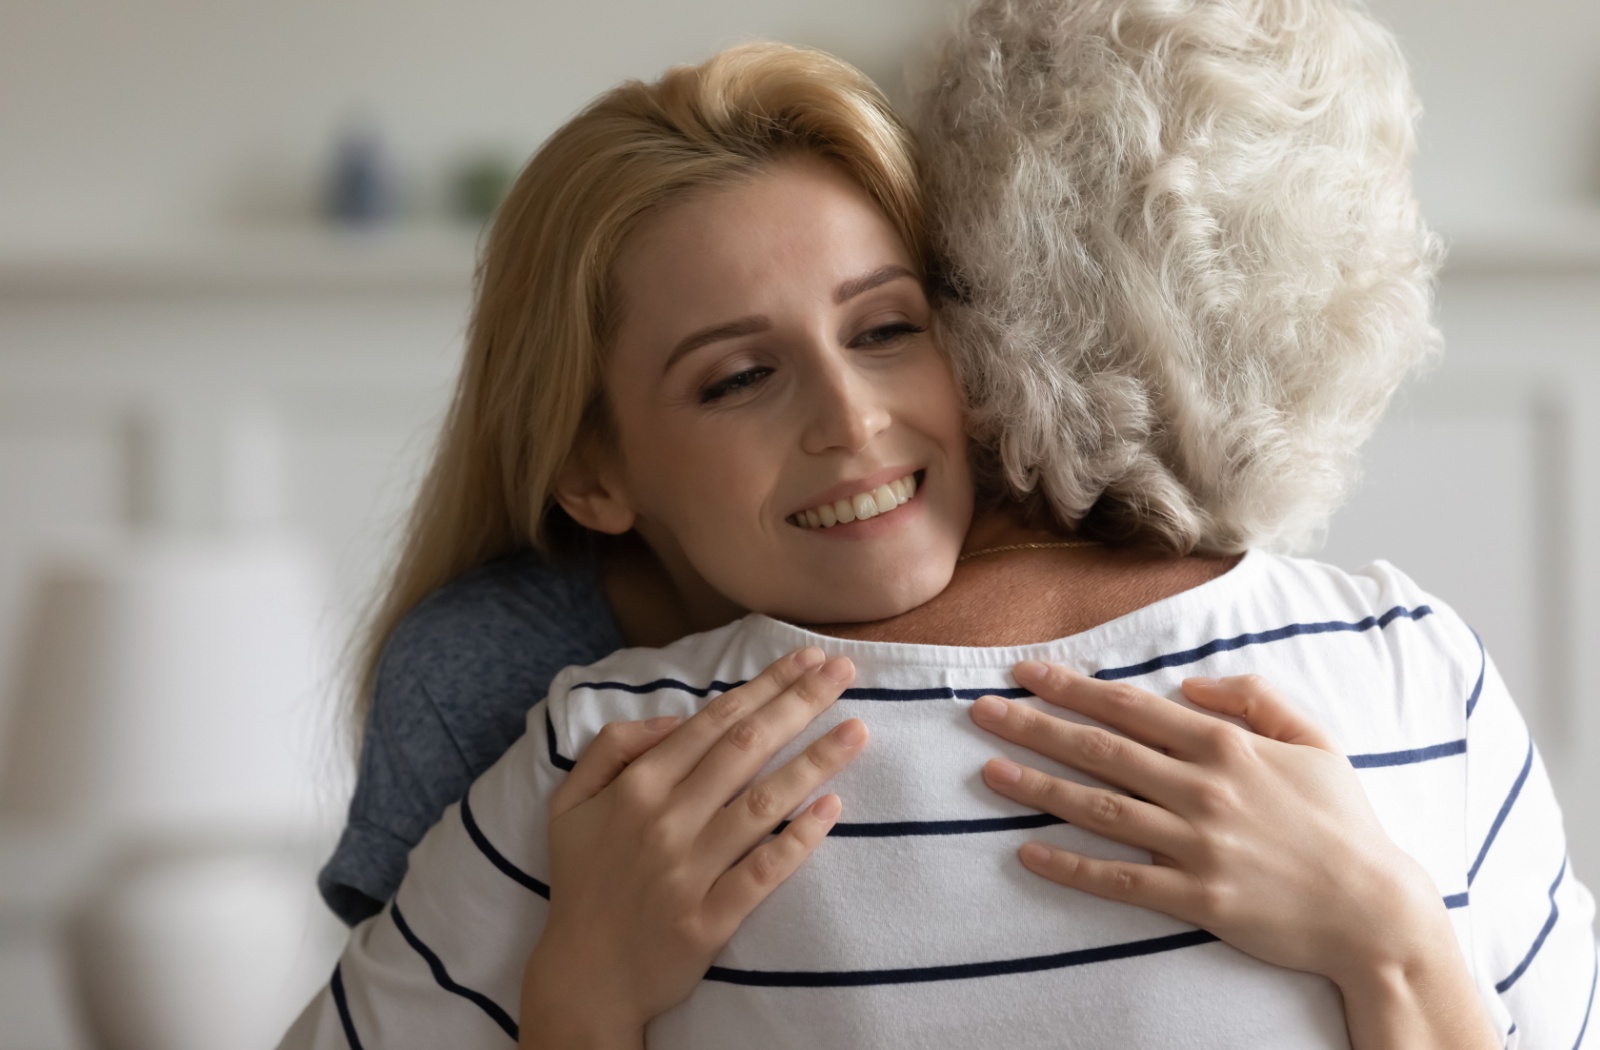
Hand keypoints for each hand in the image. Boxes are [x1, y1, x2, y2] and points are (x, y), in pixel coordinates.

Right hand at [520, 647, 865, 1049]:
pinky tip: (833, 808)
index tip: (807, 660)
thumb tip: (673, 718)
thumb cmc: (584, 881)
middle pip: (745, 748)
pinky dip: (799, 840)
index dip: (765, 686)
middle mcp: (666, 821)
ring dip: (814, 762)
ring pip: (763, 804)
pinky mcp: (710, 919)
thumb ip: (612, 747)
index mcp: (637, 787)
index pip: (714, 722)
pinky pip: (763, 872)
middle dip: (799, 704)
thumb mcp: (570, 802)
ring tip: (857, 731)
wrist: (584, 976)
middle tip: (845, 672)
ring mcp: (690, 871)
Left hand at [970, 662, 1497, 1049]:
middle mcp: (1204, 790)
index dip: (1073, 687)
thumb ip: (1255, 698)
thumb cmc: (1344, 822)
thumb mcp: (1315, 741)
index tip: (1025, 671)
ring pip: (1101, 808)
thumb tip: (1188, 685)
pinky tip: (1027, 853)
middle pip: (1102, 749)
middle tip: (982, 710)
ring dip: (1039, 787)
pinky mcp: (1197, 898)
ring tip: (988, 771)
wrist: (1377, 911)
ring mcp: (1198, 845)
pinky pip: (1120, 879)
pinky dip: (1071, 867)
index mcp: (1227, 746)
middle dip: (1036, 726)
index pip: (1131, 707)